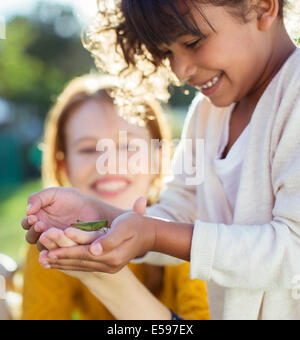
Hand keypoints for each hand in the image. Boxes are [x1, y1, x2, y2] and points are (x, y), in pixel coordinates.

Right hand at [21, 187, 122, 249]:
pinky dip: (56, 249)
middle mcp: (43, 234)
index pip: (26, 224)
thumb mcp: (55, 194)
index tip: (33, 217)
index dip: (28, 221)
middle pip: (31, 237)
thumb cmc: (73, 199)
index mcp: (38, 220)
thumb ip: (39, 198)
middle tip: (41, 225)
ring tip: (50, 232)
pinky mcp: (65, 251)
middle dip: (34, 231)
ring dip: (44, 241)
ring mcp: (54, 243)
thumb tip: (28, 210)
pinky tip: (59, 244)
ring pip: (43, 247)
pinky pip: (58, 253)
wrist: (94, 209)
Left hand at [41, 197, 155, 272]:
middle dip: (60, 258)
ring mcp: (108, 267)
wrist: (148, 234)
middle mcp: (109, 264)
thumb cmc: (135, 225)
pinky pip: (85, 266)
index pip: (84, 254)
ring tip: (44, 261)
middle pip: (80, 261)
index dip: (67, 250)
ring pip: (81, 265)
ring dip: (62, 263)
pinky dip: (71, 264)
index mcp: (113, 255)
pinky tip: (60, 262)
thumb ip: (109, 239)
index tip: (50, 249)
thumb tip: (94, 249)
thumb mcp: (125, 226)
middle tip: (41, 257)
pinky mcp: (107, 266)